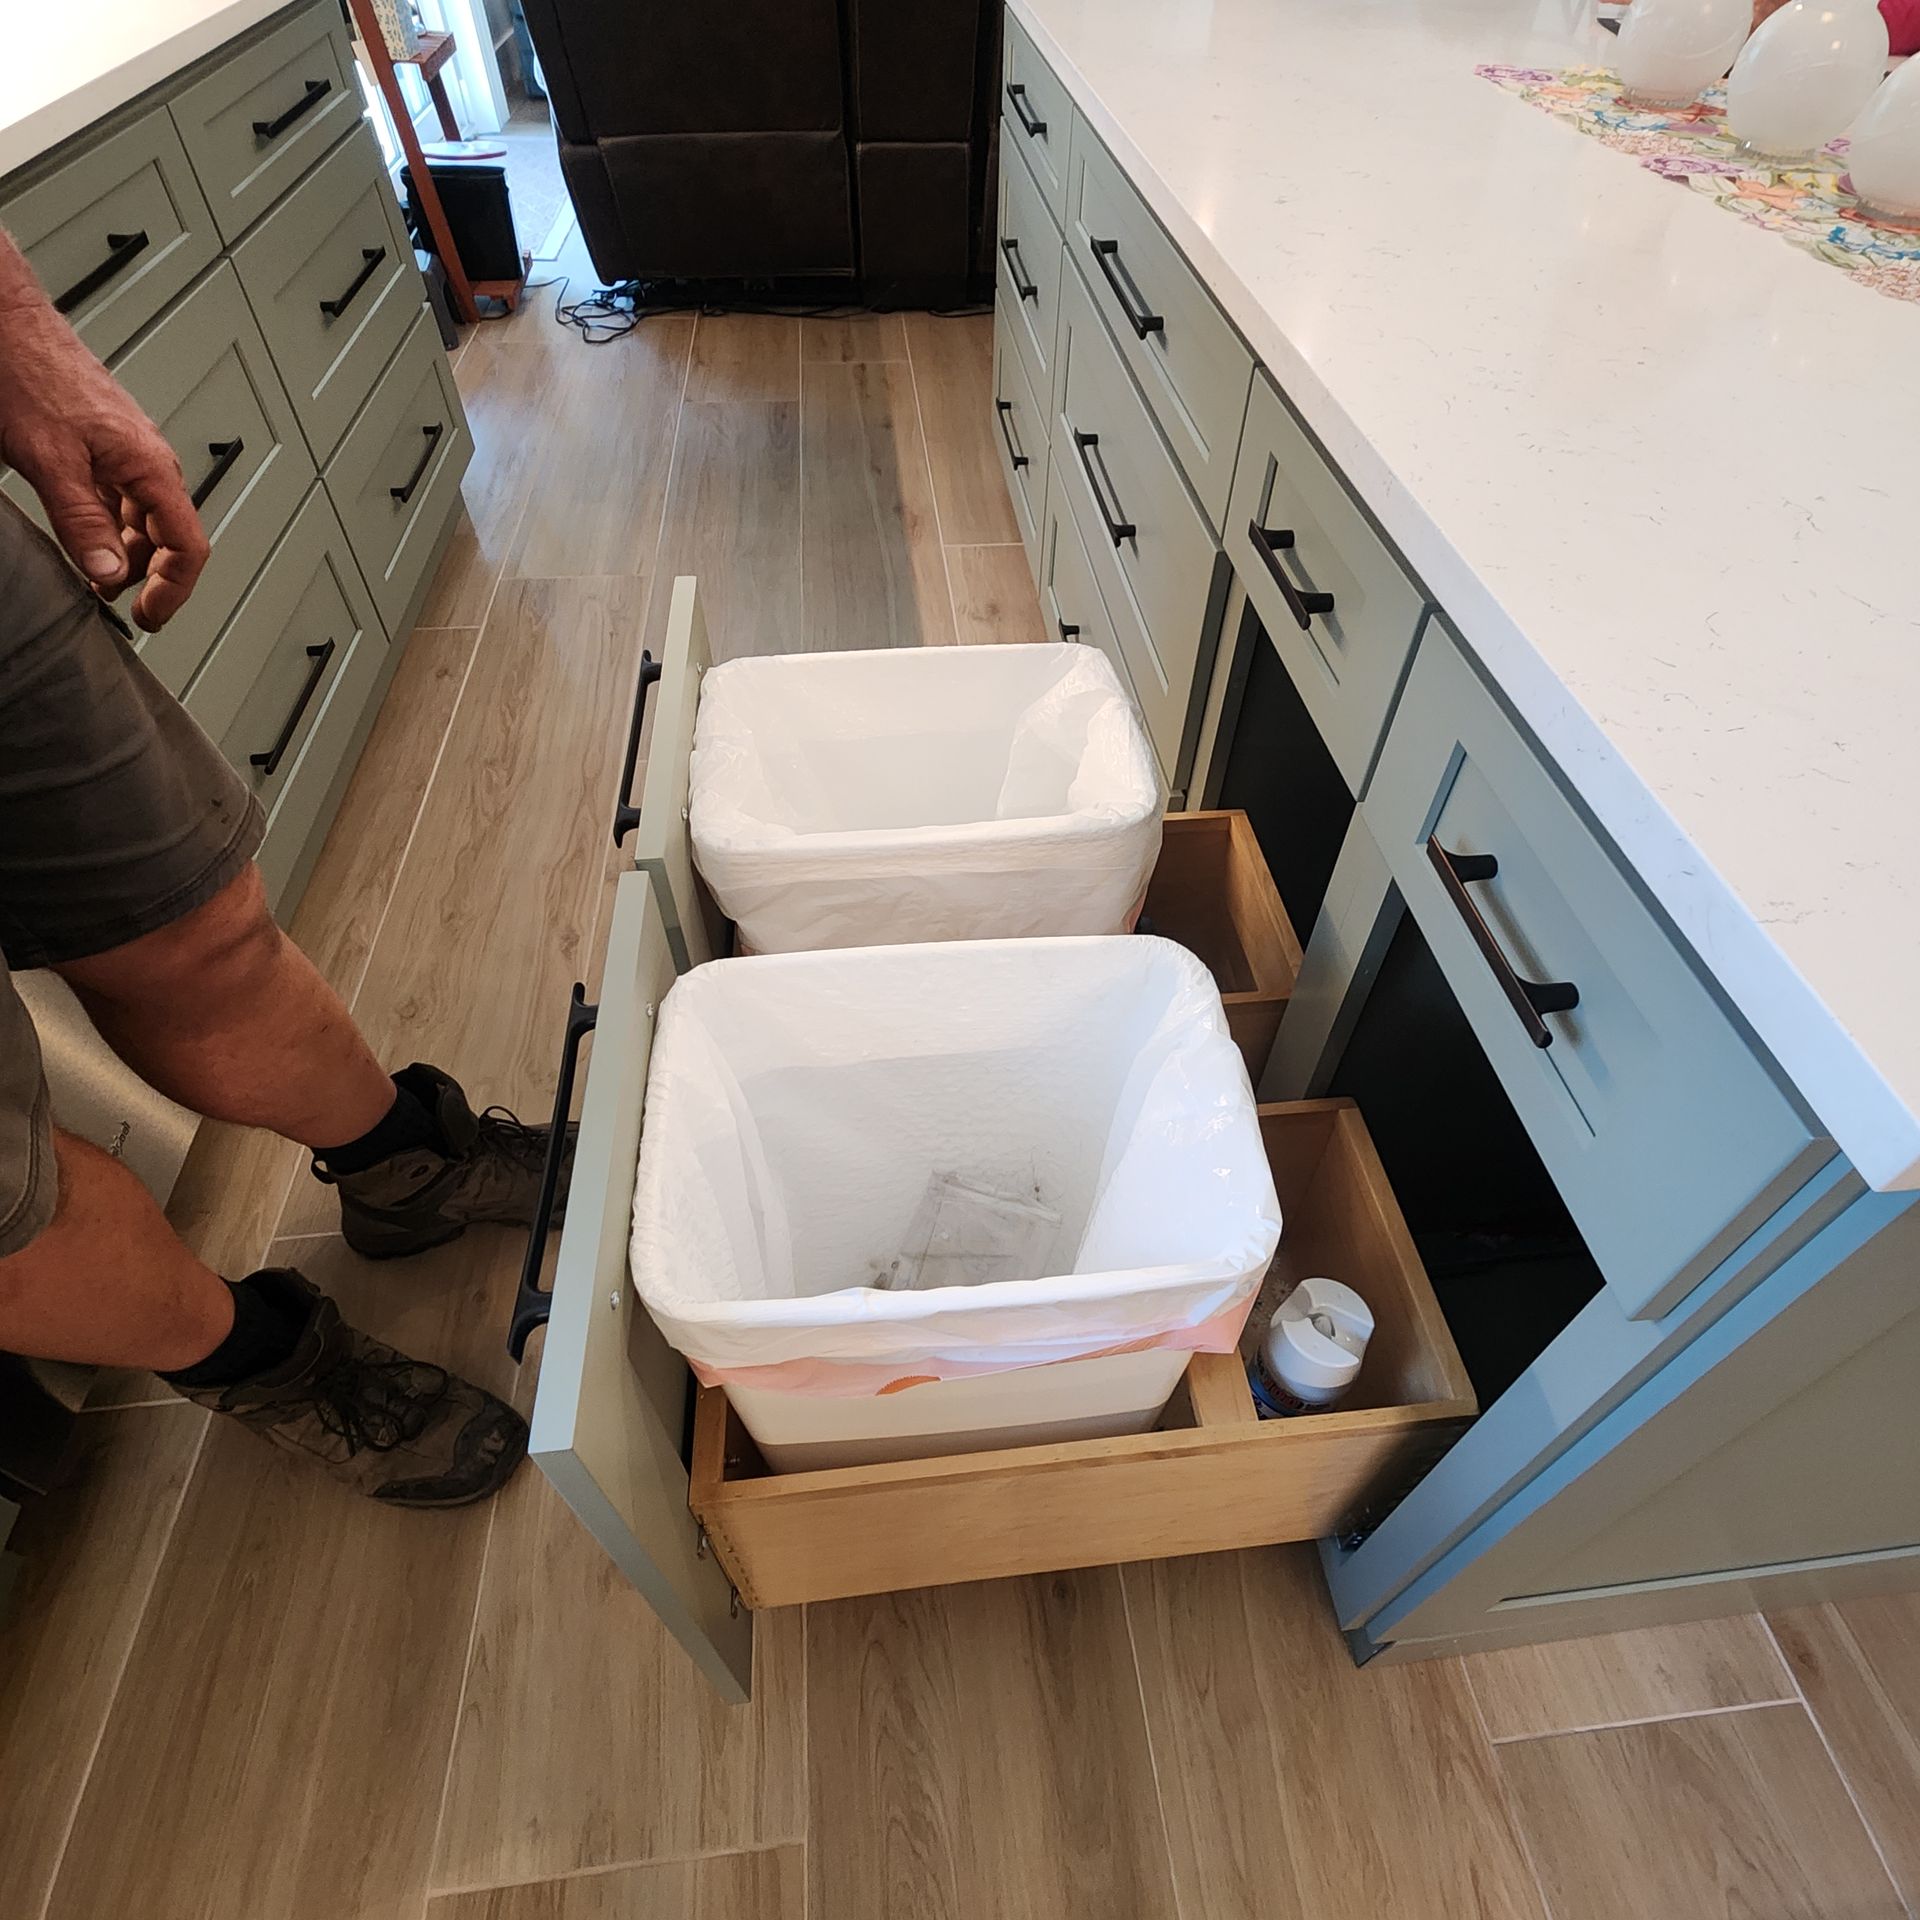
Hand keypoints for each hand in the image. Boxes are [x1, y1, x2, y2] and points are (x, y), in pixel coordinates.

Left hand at [0, 301, 208, 629]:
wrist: (4, 320)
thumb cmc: (26, 371)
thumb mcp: (49, 461)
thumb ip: (82, 523)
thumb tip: (111, 576)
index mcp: (150, 465)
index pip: (188, 545)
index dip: (174, 590)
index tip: (149, 617)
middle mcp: (147, 459)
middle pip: (170, 537)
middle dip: (148, 577)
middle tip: (118, 605)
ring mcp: (126, 450)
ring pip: (143, 518)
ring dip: (126, 554)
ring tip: (97, 576)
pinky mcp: (103, 442)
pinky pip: (120, 497)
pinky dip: (108, 526)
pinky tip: (83, 532)